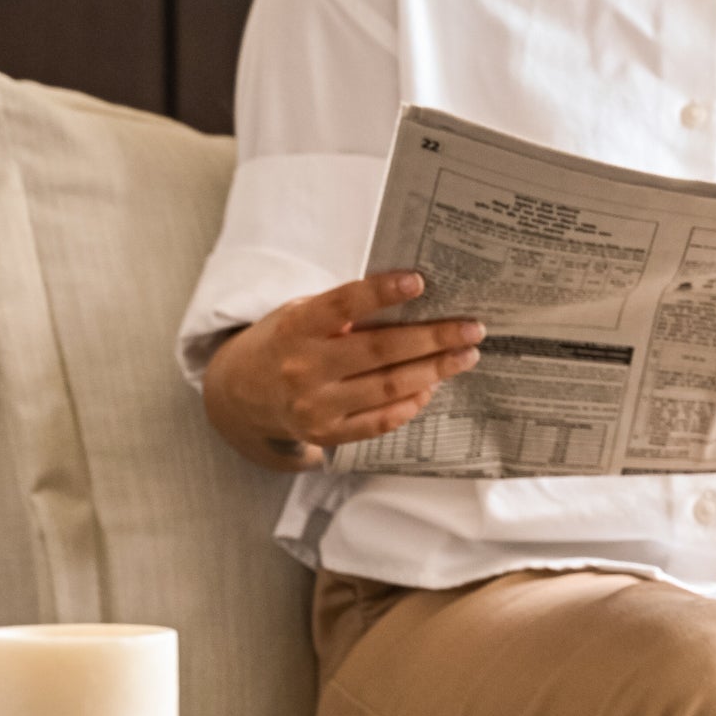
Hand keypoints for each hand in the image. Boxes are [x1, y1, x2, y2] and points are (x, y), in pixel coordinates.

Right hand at [200, 272, 483, 473]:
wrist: (243, 395)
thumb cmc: (286, 342)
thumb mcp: (301, 315)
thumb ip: (343, 312)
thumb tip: (410, 303)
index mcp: (296, 327)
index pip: (343, 305)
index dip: (382, 293)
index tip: (420, 281)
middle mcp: (304, 368)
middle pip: (379, 351)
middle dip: (432, 339)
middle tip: (472, 329)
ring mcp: (316, 406)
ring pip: (388, 388)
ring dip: (433, 372)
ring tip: (465, 356)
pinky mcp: (327, 435)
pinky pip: (381, 420)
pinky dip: (411, 403)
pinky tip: (432, 386)